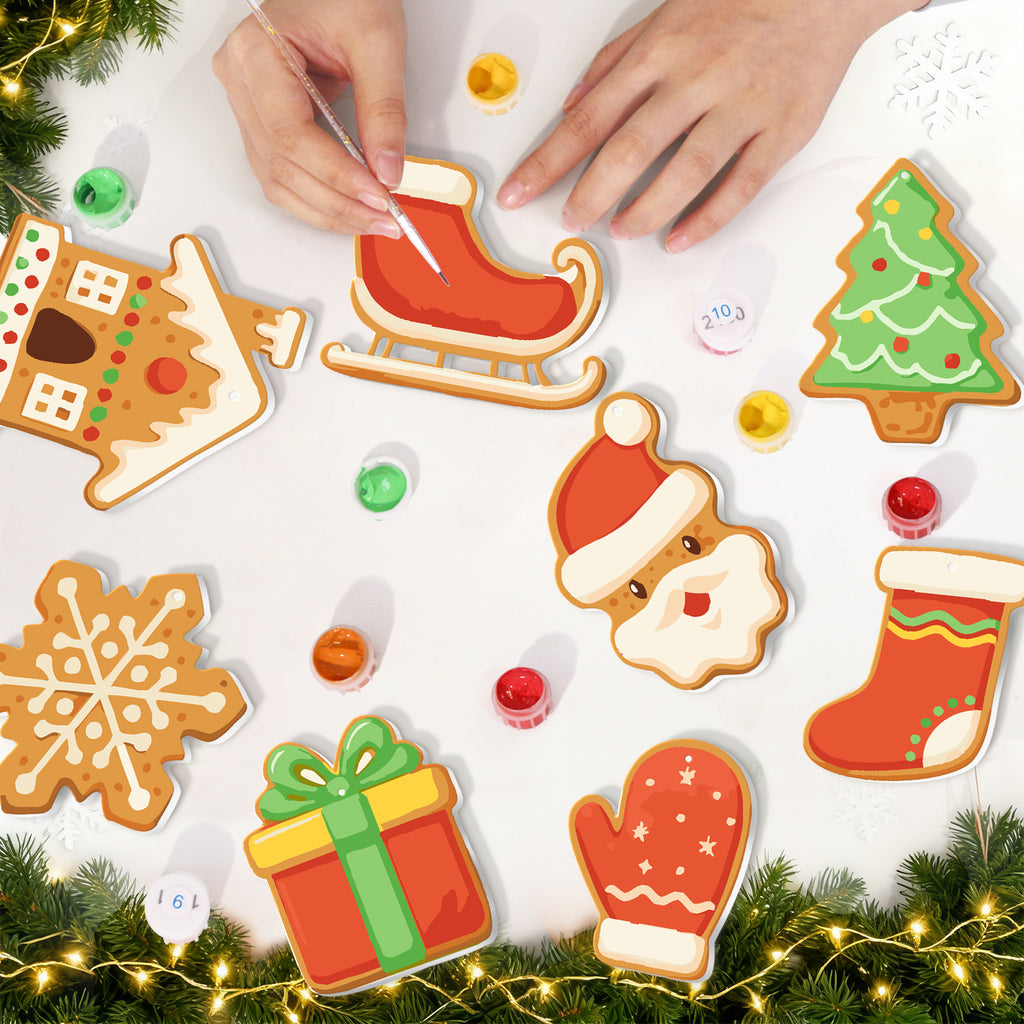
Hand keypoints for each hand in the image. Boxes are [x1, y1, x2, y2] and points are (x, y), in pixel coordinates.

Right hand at [213, 0, 406, 235]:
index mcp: (255, 53)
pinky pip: (282, 175)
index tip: (379, 196)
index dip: (337, 175)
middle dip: (337, 202)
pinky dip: (317, 199)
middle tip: (385, 220)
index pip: (292, 136)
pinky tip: (349, 208)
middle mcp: (239, 81)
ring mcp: (245, 104)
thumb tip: (387, 171)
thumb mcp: (377, 41)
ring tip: (372, 221)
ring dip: (327, 210)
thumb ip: (384, 109)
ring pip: (278, 180)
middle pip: (283, 166)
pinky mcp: (262, 122)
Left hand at [496, 0, 919, 250]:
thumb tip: (572, 106)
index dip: (548, 161)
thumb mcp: (663, 19)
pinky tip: (677, 240)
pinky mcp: (781, 133)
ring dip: (646, 209)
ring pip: (686, 171)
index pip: (589, 119)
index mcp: (659, 54)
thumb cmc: (737, 5)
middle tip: (571, 221)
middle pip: (631, 148)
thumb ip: (614, 64)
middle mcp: (697, 81)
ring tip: (620, 230)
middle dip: (592, 192)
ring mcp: (741, 109)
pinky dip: (706, 219)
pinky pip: (740, 186)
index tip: (517, 193)